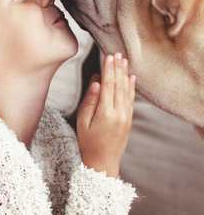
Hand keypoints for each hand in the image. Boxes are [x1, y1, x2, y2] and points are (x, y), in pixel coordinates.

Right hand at [76, 52, 135, 177]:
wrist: (103, 161)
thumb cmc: (88, 142)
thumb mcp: (83, 122)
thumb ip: (90, 101)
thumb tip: (96, 82)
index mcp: (106, 113)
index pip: (108, 85)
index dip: (108, 70)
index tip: (107, 56)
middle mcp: (119, 113)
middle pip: (119, 85)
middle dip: (117, 68)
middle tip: (116, 53)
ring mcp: (126, 116)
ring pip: (127, 90)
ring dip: (125, 74)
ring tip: (124, 60)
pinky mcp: (129, 119)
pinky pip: (131, 99)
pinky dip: (131, 86)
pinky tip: (131, 77)